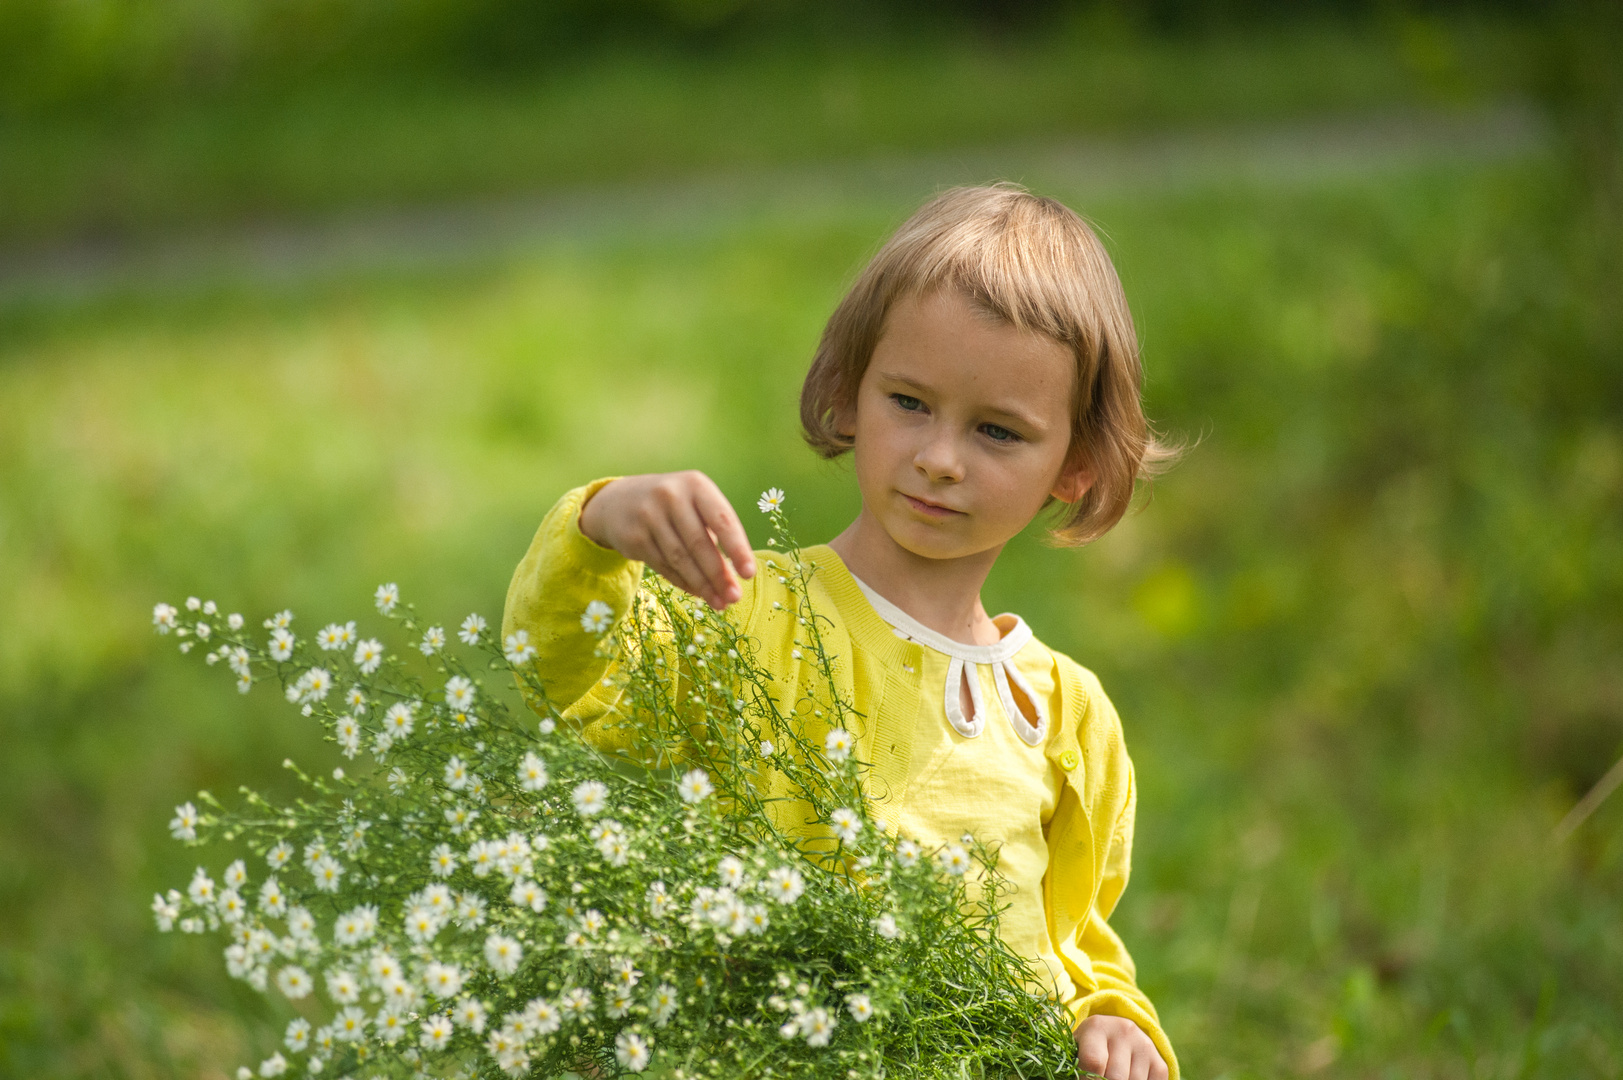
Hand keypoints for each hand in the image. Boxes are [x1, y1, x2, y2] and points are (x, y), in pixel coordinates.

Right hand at [578, 471, 756, 609]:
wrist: (619, 502)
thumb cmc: (674, 506)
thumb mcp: (696, 506)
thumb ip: (715, 535)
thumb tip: (731, 579)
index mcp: (696, 485)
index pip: (722, 520)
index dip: (737, 549)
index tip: (749, 574)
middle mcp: (671, 496)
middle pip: (699, 543)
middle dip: (719, 575)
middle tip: (734, 597)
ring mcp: (649, 516)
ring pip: (680, 559)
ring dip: (702, 585)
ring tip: (719, 603)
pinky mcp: (633, 537)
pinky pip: (663, 566)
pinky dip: (683, 582)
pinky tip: (698, 593)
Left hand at [1074, 1015, 1166, 1079]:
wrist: (1115, 1034)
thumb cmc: (1088, 1048)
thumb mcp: (1077, 1050)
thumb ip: (1078, 1065)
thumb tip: (1079, 1077)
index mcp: (1097, 1026)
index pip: (1094, 1062)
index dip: (1088, 1078)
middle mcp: (1124, 1031)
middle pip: (1115, 1076)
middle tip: (1100, 1079)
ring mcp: (1145, 1046)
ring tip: (1112, 1077)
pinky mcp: (1159, 1063)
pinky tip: (1128, 1079)